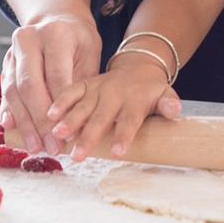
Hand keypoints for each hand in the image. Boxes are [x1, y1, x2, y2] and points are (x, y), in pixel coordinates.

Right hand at [1, 8, 102, 154]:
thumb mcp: (90, 52)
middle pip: (30, 86)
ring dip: (24, 123)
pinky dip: (9, 112)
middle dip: (41, 121)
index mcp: (55, 33)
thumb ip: (83, 83)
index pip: (55, 76)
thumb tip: (78, 123)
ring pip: (14, 92)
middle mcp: (28, 39)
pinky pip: (4, 91)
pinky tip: (12, 129)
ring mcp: (12, 52)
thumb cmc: (78, 39)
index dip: (61, 108)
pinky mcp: (5, 64)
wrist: (56, 18)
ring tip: (35, 146)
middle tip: (52, 146)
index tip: (69, 133)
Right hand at [49, 57, 181, 161]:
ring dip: (69, 121)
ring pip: (82, 105)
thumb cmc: (150, 90)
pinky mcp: (85, 84)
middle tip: (78, 156)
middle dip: (89, 136)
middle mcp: (114, 94)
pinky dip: (60, 102)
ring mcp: (97, 88)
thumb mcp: (165, 94)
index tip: (117, 153)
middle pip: (101, 117)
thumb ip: (168, 103)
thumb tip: (174, 110)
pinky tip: (48, 115)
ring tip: (57, 135)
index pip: (130, 120)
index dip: (124, 136)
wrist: (137, 66)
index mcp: (135, 100)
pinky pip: (71, 91)